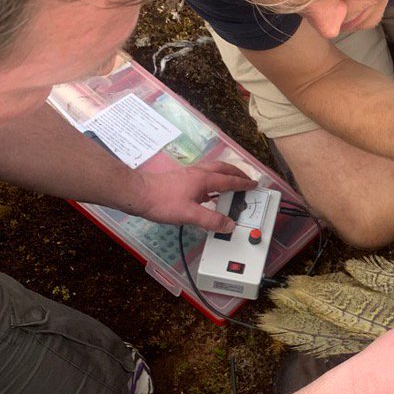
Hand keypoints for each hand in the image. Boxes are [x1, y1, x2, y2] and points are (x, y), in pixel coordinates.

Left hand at [127, 163, 257, 230]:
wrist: (138, 194)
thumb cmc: (162, 202)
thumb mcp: (190, 214)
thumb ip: (211, 220)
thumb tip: (230, 225)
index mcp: (204, 179)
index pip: (230, 180)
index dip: (244, 183)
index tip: (255, 185)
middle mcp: (198, 173)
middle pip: (223, 169)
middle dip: (237, 173)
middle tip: (247, 178)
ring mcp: (188, 174)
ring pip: (212, 170)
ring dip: (225, 174)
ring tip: (232, 182)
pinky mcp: (180, 179)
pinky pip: (203, 175)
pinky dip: (213, 179)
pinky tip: (209, 191)